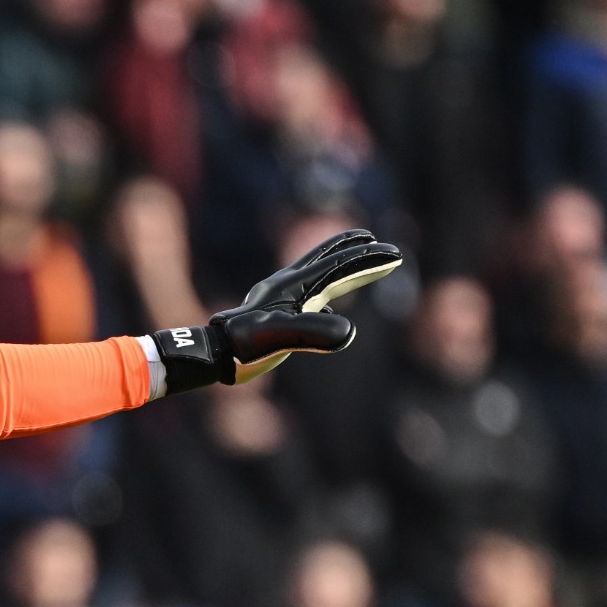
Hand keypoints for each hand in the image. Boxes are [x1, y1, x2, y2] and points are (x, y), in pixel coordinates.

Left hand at [147, 230, 402, 393]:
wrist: (212, 356)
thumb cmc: (242, 346)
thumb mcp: (279, 337)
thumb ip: (312, 332)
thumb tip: (349, 333)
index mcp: (292, 285)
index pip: (337, 265)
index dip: (366, 259)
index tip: (394, 253)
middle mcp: (286, 287)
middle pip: (329, 263)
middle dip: (358, 256)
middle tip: (387, 249)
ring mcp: (280, 300)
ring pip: (319, 278)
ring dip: (344, 272)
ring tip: (363, 269)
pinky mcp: (274, 316)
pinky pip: (308, 298)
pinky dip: (327, 294)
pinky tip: (329, 309)